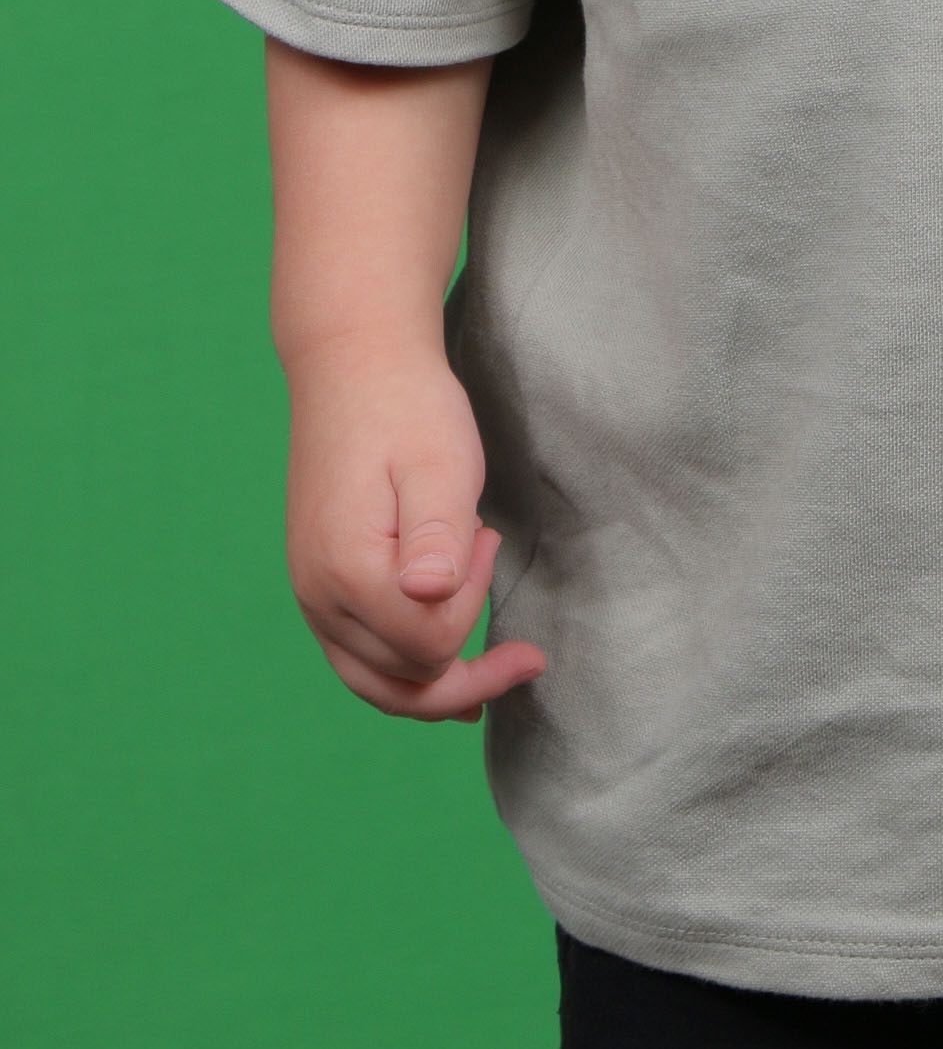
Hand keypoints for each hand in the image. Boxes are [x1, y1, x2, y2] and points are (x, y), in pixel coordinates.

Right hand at [282, 341, 545, 721]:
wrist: (354, 363)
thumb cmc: (407, 407)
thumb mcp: (439, 462)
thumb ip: (437, 532)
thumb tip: (430, 595)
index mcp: (347, 569)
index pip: (430, 643)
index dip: (475, 605)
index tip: (489, 539)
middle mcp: (318, 596)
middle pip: (402, 682)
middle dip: (467, 670)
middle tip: (525, 652)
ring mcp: (312, 594)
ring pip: (375, 684)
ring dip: (437, 681)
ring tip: (495, 668)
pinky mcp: (319, 585)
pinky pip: (359, 659)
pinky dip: (405, 671)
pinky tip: (445, 670)